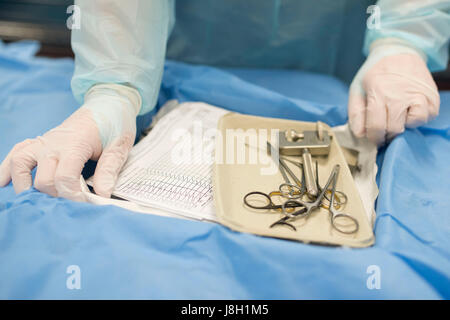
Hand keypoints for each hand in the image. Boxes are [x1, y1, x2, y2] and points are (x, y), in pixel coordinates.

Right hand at [0, 84, 140, 200]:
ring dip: (24, 185)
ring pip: (20, 164)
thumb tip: (103, 194)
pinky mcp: (39, 141)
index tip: (84, 205)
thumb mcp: (120, 146)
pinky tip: (3, 183)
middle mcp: (54, 143)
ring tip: (35, 201)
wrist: (107, 103)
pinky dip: (7, 168)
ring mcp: (44, 141)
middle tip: (70, 204)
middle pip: (43, 178)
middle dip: (55, 196)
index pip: (64, 177)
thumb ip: (110, 170)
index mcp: (75, 144)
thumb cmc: (115, 124)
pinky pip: (16, 153)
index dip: (72, 196)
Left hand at [348, 38, 439, 144]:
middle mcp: (399, 93)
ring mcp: (418, 93)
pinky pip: (428, 116)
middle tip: (385, 130)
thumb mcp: (357, 89)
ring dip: (406, 125)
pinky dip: (420, 118)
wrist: (398, 51)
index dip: (375, 137)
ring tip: (399, 117)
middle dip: (388, 134)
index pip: (377, 126)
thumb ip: (355, 113)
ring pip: (414, 123)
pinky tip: (410, 110)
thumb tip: (360, 134)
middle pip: (395, 128)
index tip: (375, 138)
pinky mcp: (432, 94)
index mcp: (378, 92)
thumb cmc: (375, 73)